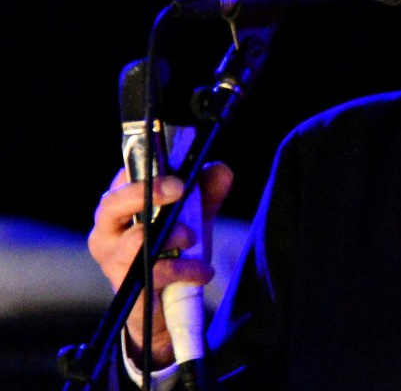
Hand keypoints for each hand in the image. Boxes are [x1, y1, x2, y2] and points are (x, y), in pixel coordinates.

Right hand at [87, 162, 232, 366]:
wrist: (167, 305)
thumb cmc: (173, 249)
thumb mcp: (193, 216)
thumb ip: (206, 192)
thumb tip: (221, 169)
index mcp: (116, 209)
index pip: (120, 180)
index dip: (145, 170)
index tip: (174, 169)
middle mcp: (105, 233)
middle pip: (112, 204)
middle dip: (149, 192)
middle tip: (181, 188)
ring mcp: (112, 263)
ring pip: (138, 240)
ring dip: (175, 234)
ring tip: (193, 239)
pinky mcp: (127, 290)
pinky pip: (157, 272)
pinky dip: (187, 268)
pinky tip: (203, 271)